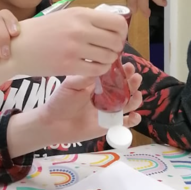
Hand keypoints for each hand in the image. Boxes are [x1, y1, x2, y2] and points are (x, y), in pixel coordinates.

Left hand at [6, 63, 142, 157]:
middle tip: (134, 76)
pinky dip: (134, 120)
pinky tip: (135, 116)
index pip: (114, 74)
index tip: (127, 65)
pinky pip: (125, 123)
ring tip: (137, 93)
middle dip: (132, 81)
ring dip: (135, 98)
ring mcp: (109, 110)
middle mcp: (106, 95)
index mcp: (97, 83)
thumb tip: (103, 65)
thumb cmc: (60, 101)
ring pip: (128, 103)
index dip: (122, 69)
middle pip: (125, 87)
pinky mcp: (109, 125)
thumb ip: (86, 77)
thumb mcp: (71, 84)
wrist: (53, 123)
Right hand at [11, 7, 127, 77]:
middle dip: (116, 48)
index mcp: (80, 14)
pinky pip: (97, 70)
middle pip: (116, 41)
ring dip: (108, 60)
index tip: (116, 37)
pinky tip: (92, 67)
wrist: (19, 47)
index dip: (122, 32)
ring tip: (99, 59)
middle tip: (108, 50)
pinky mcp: (69, 66)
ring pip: (109, 57)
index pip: (117, 22)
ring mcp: (74, 48)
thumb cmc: (42, 31)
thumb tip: (112, 27)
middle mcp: (79, 29)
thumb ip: (87, 20)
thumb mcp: (65, 16)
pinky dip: (99, 70)